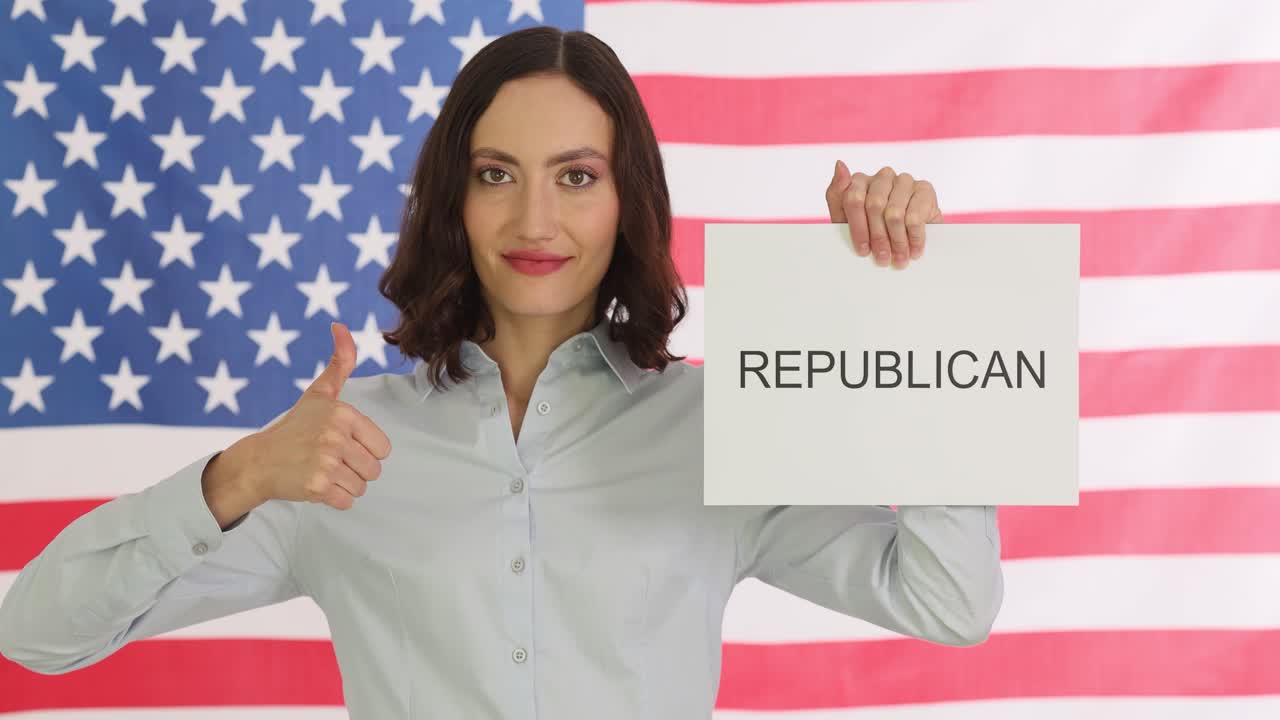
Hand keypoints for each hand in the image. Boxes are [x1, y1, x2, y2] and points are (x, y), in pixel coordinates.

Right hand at [246, 322, 392, 510]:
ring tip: (321, 471)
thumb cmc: (294, 428)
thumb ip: (339, 362)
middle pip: (375, 470)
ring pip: (362, 487)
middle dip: (355, 470)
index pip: (383, 448)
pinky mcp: (318, 487)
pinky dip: (334, 499)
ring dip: (345, 485)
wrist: (258, 461)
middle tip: (329, 460)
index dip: (365, 450)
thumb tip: (341, 325)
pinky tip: (316, 485)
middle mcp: (336, 436)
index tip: (341, 444)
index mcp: (344, 414)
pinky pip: (348, 502)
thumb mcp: (319, 393)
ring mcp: (327, 462)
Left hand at [825, 161, 942, 269]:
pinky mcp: (925, 189)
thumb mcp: (844, 221)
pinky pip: (915, 216)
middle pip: (875, 205)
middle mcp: (882, 176)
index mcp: (859, 181)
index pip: (854, 199)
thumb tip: (839, 164)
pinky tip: (914, 250)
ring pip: (894, 212)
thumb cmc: (869, 232)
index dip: (858, 228)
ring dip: (897, 241)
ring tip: (898, 258)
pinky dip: (914, 237)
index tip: (863, 250)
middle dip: (877, 237)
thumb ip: (836, 194)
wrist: (905, 244)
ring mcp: (904, 180)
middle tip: (882, 258)